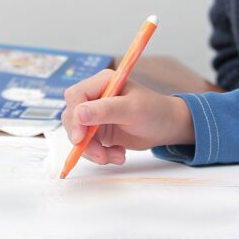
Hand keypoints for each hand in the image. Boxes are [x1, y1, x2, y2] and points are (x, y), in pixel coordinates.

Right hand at [60, 69, 193, 165]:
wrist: (166, 127)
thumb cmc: (154, 111)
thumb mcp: (132, 109)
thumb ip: (105, 110)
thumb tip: (78, 114)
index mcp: (102, 82)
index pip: (76, 96)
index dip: (75, 117)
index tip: (81, 137)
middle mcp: (95, 97)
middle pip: (72, 117)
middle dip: (83, 139)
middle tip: (100, 155)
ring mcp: (95, 114)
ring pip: (78, 134)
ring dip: (94, 150)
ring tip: (117, 156)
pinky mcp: (98, 130)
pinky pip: (88, 145)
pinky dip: (101, 154)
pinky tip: (118, 154)